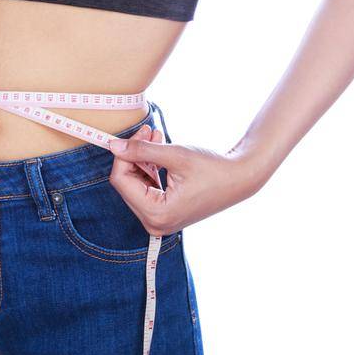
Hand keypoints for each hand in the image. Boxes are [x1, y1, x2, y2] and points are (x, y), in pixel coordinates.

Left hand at [107, 125, 264, 235]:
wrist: (240, 179)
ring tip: (156, 138)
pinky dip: (149, 169)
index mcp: (157, 214)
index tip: (138, 133)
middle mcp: (155, 223)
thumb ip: (141, 150)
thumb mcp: (174, 155)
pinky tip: (159, 152)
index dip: (124, 154)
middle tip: (148, 131)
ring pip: (135, 184)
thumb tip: (113, 146)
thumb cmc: (212, 169)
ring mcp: (160, 220)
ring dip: (142, 159)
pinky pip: (146, 188)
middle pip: (126, 184)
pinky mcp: (165, 213)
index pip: (121, 180)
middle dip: (133, 155)